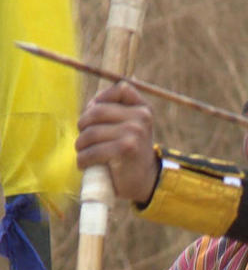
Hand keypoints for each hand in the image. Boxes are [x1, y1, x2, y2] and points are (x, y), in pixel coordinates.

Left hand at [76, 82, 158, 202]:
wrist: (145, 181)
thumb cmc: (130, 153)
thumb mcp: (130, 127)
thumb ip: (115, 112)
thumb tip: (92, 102)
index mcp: (143, 109)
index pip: (121, 89)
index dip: (102, 99)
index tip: (96, 117)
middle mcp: (141, 117)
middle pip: (97, 111)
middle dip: (83, 125)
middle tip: (84, 139)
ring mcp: (134, 132)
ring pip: (91, 132)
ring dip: (81, 145)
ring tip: (84, 153)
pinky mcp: (125, 149)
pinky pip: (92, 151)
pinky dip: (83, 160)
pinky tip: (85, 164)